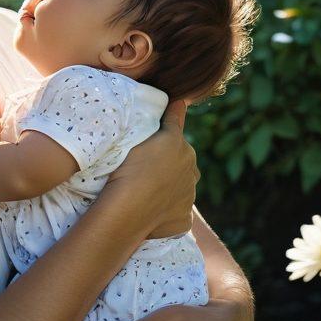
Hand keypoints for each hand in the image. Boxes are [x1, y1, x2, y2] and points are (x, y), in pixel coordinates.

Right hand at [103, 100, 196, 234]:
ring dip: (166, 189)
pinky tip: (148, 212)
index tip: (150, 144)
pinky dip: (164, 213)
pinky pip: (174, 214)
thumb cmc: (130, 165)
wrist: (128, 208)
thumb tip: (182, 100)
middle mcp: (192, 171)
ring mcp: (188, 197)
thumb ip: (170, 118)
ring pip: (178, 189)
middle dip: (165, 166)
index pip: (174, 137)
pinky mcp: (183, 220)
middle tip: (140, 170)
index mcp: (183, 148)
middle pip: (179, 164)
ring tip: (142, 192)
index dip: (160, 140)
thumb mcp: (147, 133)